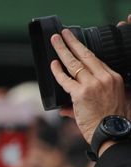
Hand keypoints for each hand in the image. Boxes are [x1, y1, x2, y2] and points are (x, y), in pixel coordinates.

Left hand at [51, 28, 130, 144]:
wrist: (111, 133)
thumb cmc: (110, 122)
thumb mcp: (110, 104)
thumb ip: (86, 102)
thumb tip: (65, 109)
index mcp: (114, 78)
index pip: (96, 60)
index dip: (84, 51)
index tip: (76, 44)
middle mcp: (105, 78)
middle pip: (86, 55)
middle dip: (73, 42)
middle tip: (63, 33)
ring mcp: (93, 84)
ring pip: (74, 63)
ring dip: (62, 50)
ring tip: (55, 40)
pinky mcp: (81, 93)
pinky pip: (65, 79)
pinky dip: (57, 71)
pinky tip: (52, 63)